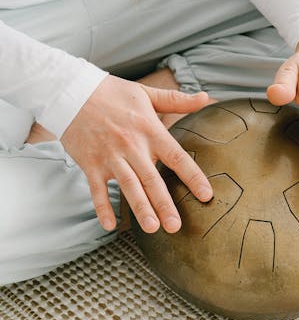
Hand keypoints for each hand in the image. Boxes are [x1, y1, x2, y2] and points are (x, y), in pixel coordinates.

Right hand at [60, 74, 214, 232]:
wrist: (71, 92)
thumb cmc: (112, 93)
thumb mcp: (147, 94)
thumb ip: (177, 100)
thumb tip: (205, 97)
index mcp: (150, 130)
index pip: (176, 157)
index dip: (193, 176)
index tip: (206, 195)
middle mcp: (132, 146)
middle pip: (152, 179)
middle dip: (164, 204)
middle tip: (175, 226)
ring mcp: (110, 157)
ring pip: (128, 186)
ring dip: (140, 208)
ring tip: (152, 228)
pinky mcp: (91, 164)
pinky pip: (97, 190)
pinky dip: (102, 207)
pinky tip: (110, 225)